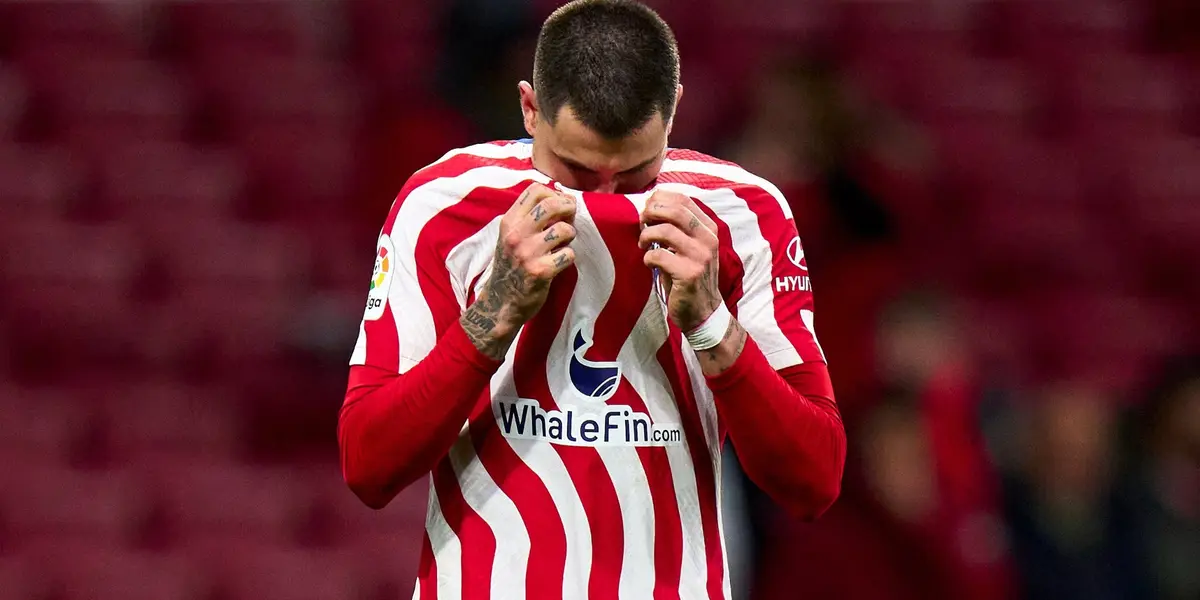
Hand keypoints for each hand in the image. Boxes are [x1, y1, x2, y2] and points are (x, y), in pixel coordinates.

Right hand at [461, 183, 576, 358]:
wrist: (500, 302)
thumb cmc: (511, 266)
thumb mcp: (510, 236)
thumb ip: (529, 217)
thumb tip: (563, 198)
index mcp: (508, 221)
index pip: (535, 190)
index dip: (555, 194)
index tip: (561, 205)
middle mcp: (516, 234)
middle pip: (552, 205)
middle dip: (569, 209)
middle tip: (571, 219)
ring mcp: (527, 253)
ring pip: (564, 230)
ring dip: (570, 235)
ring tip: (563, 244)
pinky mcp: (540, 272)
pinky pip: (568, 255)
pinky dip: (569, 257)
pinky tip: (560, 262)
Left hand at [639, 190, 721, 331]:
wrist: (703, 310)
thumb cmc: (689, 274)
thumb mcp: (690, 246)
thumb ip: (677, 226)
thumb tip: (650, 204)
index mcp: (709, 228)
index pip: (683, 199)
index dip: (659, 199)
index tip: (647, 209)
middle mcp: (708, 239)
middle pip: (674, 210)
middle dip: (650, 213)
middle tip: (641, 223)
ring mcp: (700, 256)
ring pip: (665, 231)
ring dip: (646, 235)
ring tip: (643, 244)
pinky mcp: (689, 274)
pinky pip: (659, 255)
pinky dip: (648, 257)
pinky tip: (649, 262)